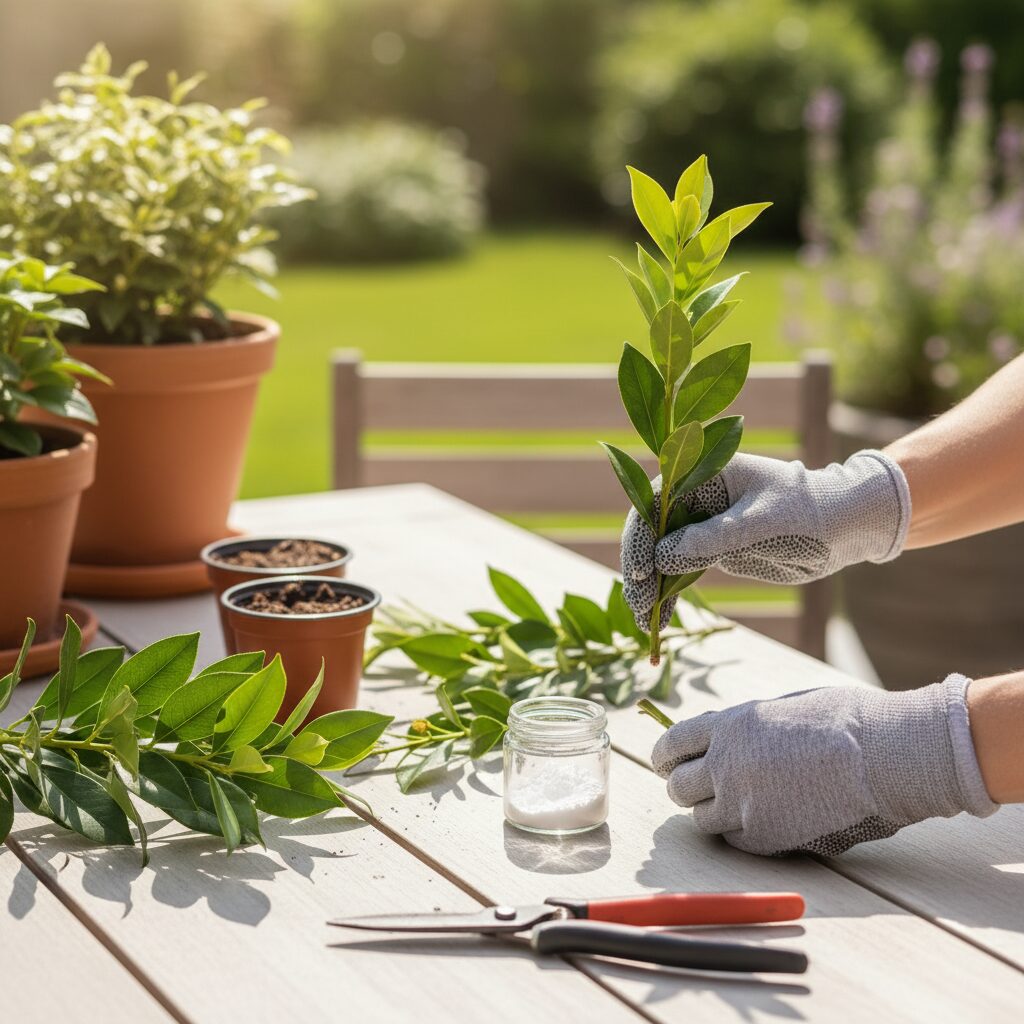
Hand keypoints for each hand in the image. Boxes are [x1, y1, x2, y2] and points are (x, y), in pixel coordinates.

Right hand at [621, 450, 909, 629]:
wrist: (844, 527)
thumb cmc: (808, 511)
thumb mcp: (759, 524)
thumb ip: (711, 539)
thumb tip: (661, 556)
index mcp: (704, 473)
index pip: (656, 499)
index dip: (641, 532)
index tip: (641, 568)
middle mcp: (696, 496)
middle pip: (651, 529)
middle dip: (640, 566)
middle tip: (637, 602)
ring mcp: (702, 524)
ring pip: (661, 554)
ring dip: (650, 586)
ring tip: (643, 618)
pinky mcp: (712, 549)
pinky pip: (680, 570)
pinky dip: (669, 593)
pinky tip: (661, 616)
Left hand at [652, 677, 997, 856]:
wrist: (883, 755)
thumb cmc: (844, 722)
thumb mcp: (781, 708)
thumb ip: (747, 725)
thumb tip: (722, 735)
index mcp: (731, 724)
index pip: (673, 743)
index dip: (665, 756)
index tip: (665, 763)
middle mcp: (726, 763)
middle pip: (677, 786)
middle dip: (683, 787)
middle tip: (696, 789)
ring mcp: (743, 803)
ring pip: (700, 818)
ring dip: (711, 812)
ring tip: (732, 806)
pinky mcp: (765, 836)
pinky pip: (734, 840)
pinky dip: (740, 834)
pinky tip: (761, 821)